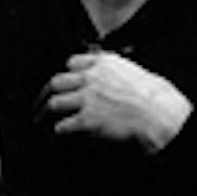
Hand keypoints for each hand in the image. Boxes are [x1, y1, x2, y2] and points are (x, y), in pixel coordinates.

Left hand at [37, 51, 192, 152]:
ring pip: (54, 103)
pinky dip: (59, 129)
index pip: (72, 63)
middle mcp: (91, 78)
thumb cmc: (153, 95)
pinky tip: (59, 132)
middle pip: (57, 81)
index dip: (66, 74)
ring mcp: (86, 99)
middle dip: (46, 92)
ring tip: (39, 120)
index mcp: (102, 63)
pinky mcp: (86, 120)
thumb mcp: (133, 71)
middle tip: (41, 101)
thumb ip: (115, 71)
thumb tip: (109, 78)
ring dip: (44, 113)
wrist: (157, 113)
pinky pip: (63, 125)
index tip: (63, 81)